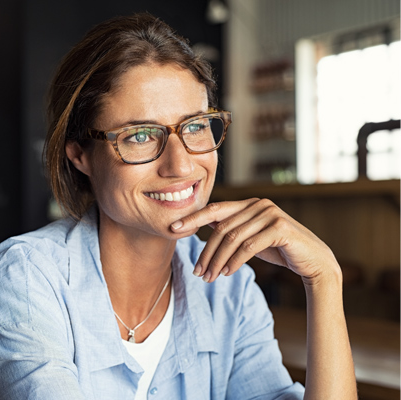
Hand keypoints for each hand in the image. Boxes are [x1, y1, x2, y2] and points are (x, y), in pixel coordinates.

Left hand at [170, 198, 339, 283]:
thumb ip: (232, 230)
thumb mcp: (251, 238)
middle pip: (221, 227)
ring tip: (209, 277)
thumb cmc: (280, 250)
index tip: (173, 228)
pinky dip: (234, 261)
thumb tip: (204, 228)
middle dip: (206, 252)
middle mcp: (259, 204)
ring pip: (232, 238)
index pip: (215, 209)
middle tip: (197, 272)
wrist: (313, 262)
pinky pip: (249, 246)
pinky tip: (226, 273)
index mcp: (249, 204)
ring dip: (218, 260)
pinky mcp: (280, 227)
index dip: (192, 218)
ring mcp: (270, 214)